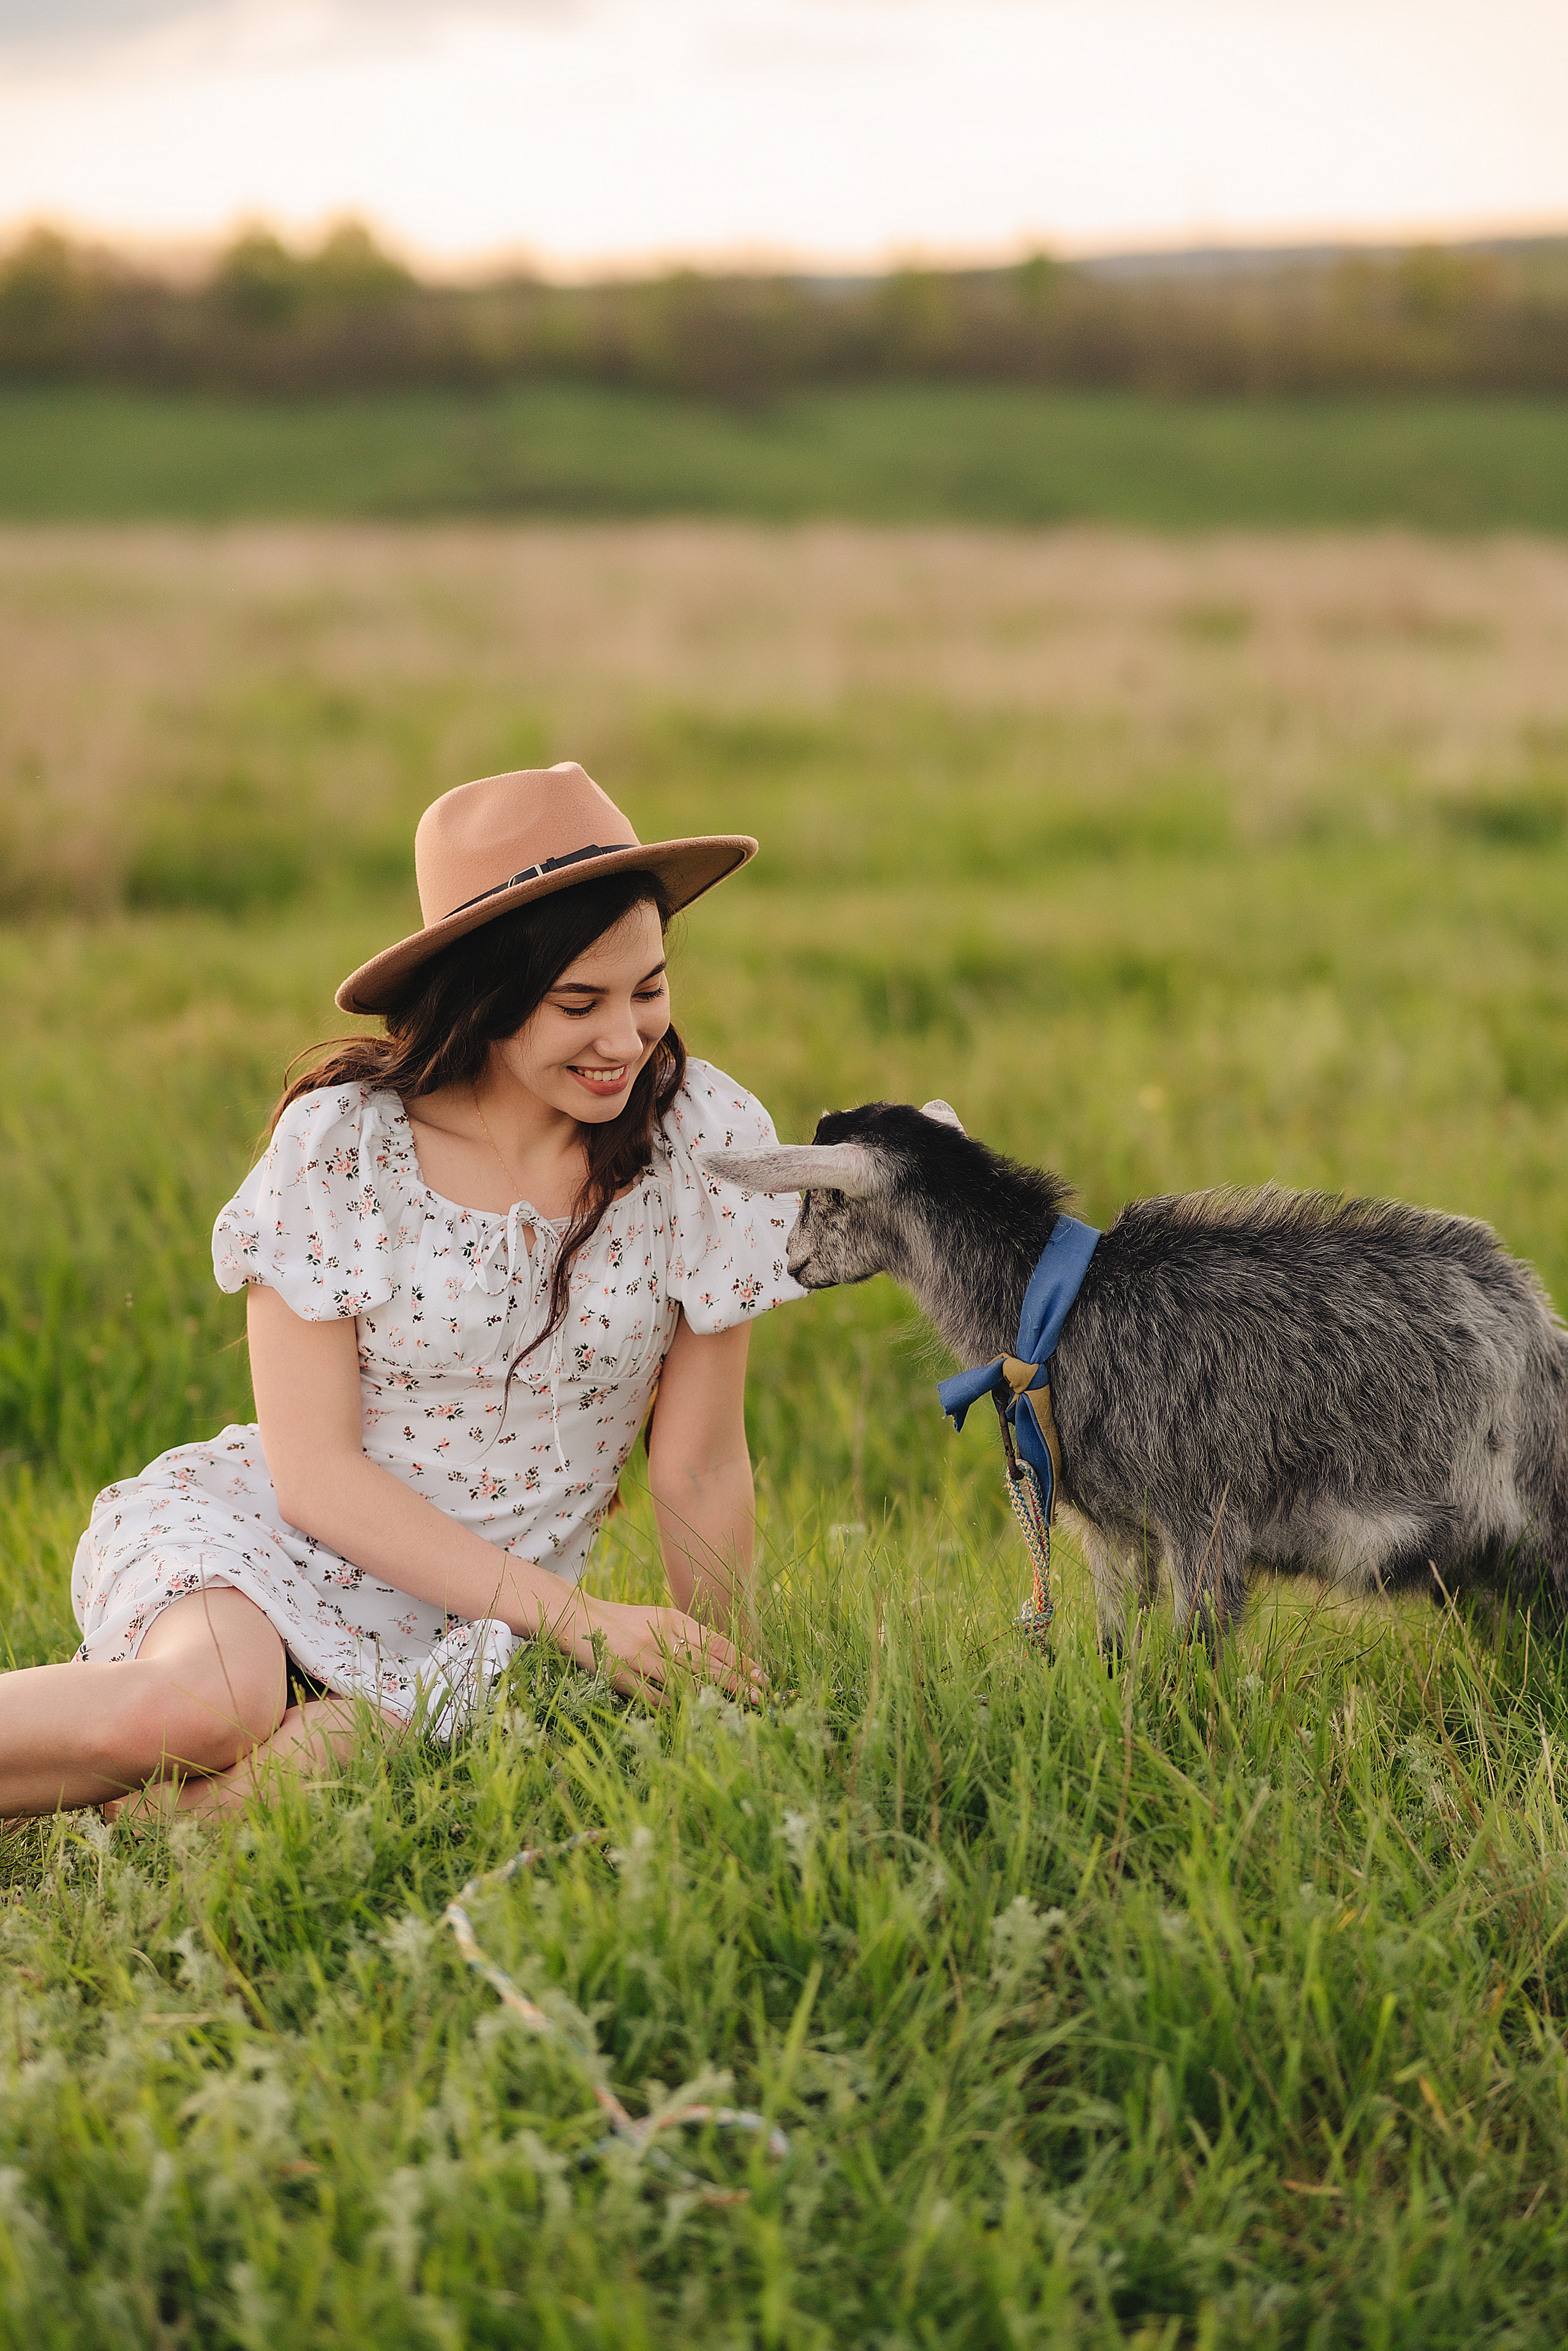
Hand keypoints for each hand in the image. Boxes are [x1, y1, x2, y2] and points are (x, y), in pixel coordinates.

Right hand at [543, 1592, 764, 1703]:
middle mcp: (658, 1637)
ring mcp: (640, 1659)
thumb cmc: (625, 1621)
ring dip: (711, 1700)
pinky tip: (694, 1717)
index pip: (715, 1641)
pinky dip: (676, 1709)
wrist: (577, 1618)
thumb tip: (723, 1655)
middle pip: (706, 1664)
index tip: (760, 1674)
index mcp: (670, 1618)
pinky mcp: (622, 1678)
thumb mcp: (657, 1617)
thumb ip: (685, 1634)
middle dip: (736, 1682)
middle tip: (759, 1696)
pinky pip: (656, 1700)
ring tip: (734, 1711)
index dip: (740, 1660)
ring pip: (685, 1684)